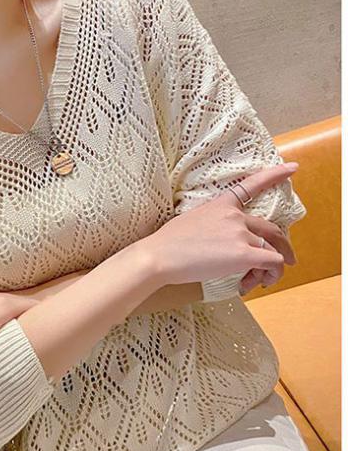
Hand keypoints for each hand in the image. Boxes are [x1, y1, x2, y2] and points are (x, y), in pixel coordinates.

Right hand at [138, 162, 298, 287]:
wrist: (159, 255)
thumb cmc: (167, 243)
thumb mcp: (190, 221)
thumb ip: (213, 226)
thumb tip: (221, 245)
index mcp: (221, 205)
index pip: (251, 186)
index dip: (274, 175)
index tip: (292, 168)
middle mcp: (235, 216)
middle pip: (271, 229)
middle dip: (282, 245)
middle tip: (287, 259)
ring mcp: (241, 234)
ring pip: (272, 250)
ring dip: (268, 268)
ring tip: (256, 281)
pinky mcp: (244, 254)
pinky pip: (273, 263)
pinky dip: (271, 274)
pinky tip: (257, 282)